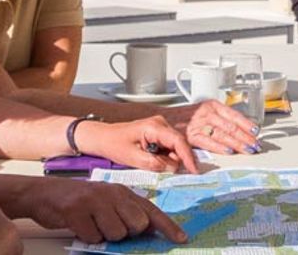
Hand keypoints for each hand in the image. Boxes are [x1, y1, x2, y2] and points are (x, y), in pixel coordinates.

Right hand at [24, 177, 187, 244]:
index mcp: (122, 191)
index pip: (151, 210)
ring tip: (92, 223)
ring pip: (117, 233)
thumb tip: (149, 230)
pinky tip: (80, 225)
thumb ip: (128, 212)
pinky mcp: (77, 211)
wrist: (44, 194)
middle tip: (108, 225)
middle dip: (126, 232)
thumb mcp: (107, 201)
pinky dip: (87, 236)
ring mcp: (94, 200)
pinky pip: (93, 237)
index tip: (182, 238)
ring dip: (104, 235)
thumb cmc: (80, 201)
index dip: (168, 226)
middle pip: (137, 225)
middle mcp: (112, 193)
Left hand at [77, 115, 198, 172]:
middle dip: (177, 161)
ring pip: (175, 148)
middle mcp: (161, 124)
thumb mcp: (133, 158)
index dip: (188, 157)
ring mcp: (160, 128)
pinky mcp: (158, 134)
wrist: (102, 138)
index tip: (195, 172)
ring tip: (152, 165)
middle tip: (168, 173)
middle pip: (179, 145)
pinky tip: (154, 162)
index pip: (178, 141)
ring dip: (169, 160)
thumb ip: (155, 164)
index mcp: (154, 127)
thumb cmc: (114, 145)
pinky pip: (168, 148)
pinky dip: (165, 158)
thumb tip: (173, 168)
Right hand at [164, 101, 260, 154]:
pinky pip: (208, 142)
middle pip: (231, 126)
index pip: (234, 115)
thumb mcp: (204, 111)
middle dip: (245, 137)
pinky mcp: (190, 136)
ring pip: (223, 134)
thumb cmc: (186, 117)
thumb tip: (241, 128)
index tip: (256, 132)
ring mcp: (198, 124)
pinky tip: (229, 151)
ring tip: (248, 149)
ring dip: (237, 144)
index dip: (247, 124)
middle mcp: (207, 113)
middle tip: (256, 145)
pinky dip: (219, 147)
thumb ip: (220, 118)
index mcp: (212, 106)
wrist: (163, 119)